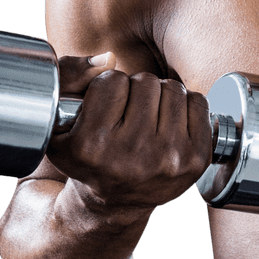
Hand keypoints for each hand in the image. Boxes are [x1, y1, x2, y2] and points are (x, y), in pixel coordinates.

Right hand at [45, 53, 212, 210]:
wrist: (116, 201)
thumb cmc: (87, 155)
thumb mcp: (59, 122)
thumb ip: (69, 76)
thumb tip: (108, 58)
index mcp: (92, 146)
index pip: (111, 80)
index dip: (107, 87)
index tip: (106, 106)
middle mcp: (132, 154)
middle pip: (145, 81)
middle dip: (136, 90)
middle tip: (129, 112)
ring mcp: (168, 158)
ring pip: (173, 89)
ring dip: (161, 96)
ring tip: (148, 117)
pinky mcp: (196, 159)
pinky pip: (199, 102)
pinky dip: (185, 106)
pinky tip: (169, 124)